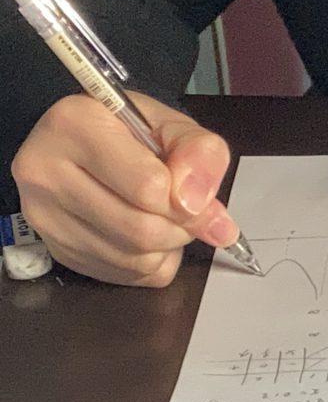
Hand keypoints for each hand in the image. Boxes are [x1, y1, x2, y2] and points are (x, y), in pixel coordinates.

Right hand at [11, 92, 237, 286]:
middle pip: (141, 230)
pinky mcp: (59, 251)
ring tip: (165, 216)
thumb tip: (208, 213)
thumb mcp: (174, 125)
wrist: (86, 146)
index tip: (198, 193)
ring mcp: (45, 217)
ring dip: (169, 246)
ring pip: (136, 260)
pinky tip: (146, 234)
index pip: (148, 187)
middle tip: (186, 209)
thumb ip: (201, 156)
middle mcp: (45, 172)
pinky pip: (129, 275)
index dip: (188, 198)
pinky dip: (154, 262)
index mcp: (75, 126)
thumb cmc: (129, 133)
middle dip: (181, 227)